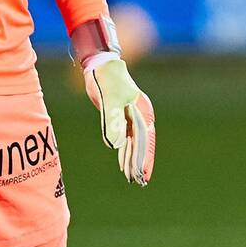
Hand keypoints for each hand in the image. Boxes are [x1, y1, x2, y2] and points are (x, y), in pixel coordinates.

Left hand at [83, 58, 154, 184]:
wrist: (101, 65)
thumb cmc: (106, 79)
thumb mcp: (108, 99)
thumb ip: (112, 120)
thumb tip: (116, 145)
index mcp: (142, 111)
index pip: (144, 139)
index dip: (144, 158)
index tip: (143, 174)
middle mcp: (140, 115)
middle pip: (142, 144)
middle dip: (140, 163)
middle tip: (138, 181)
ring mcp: (132, 117)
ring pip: (134, 143)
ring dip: (133, 160)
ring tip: (132, 178)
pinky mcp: (122, 117)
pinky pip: (126, 138)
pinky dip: (125, 151)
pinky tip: (122, 164)